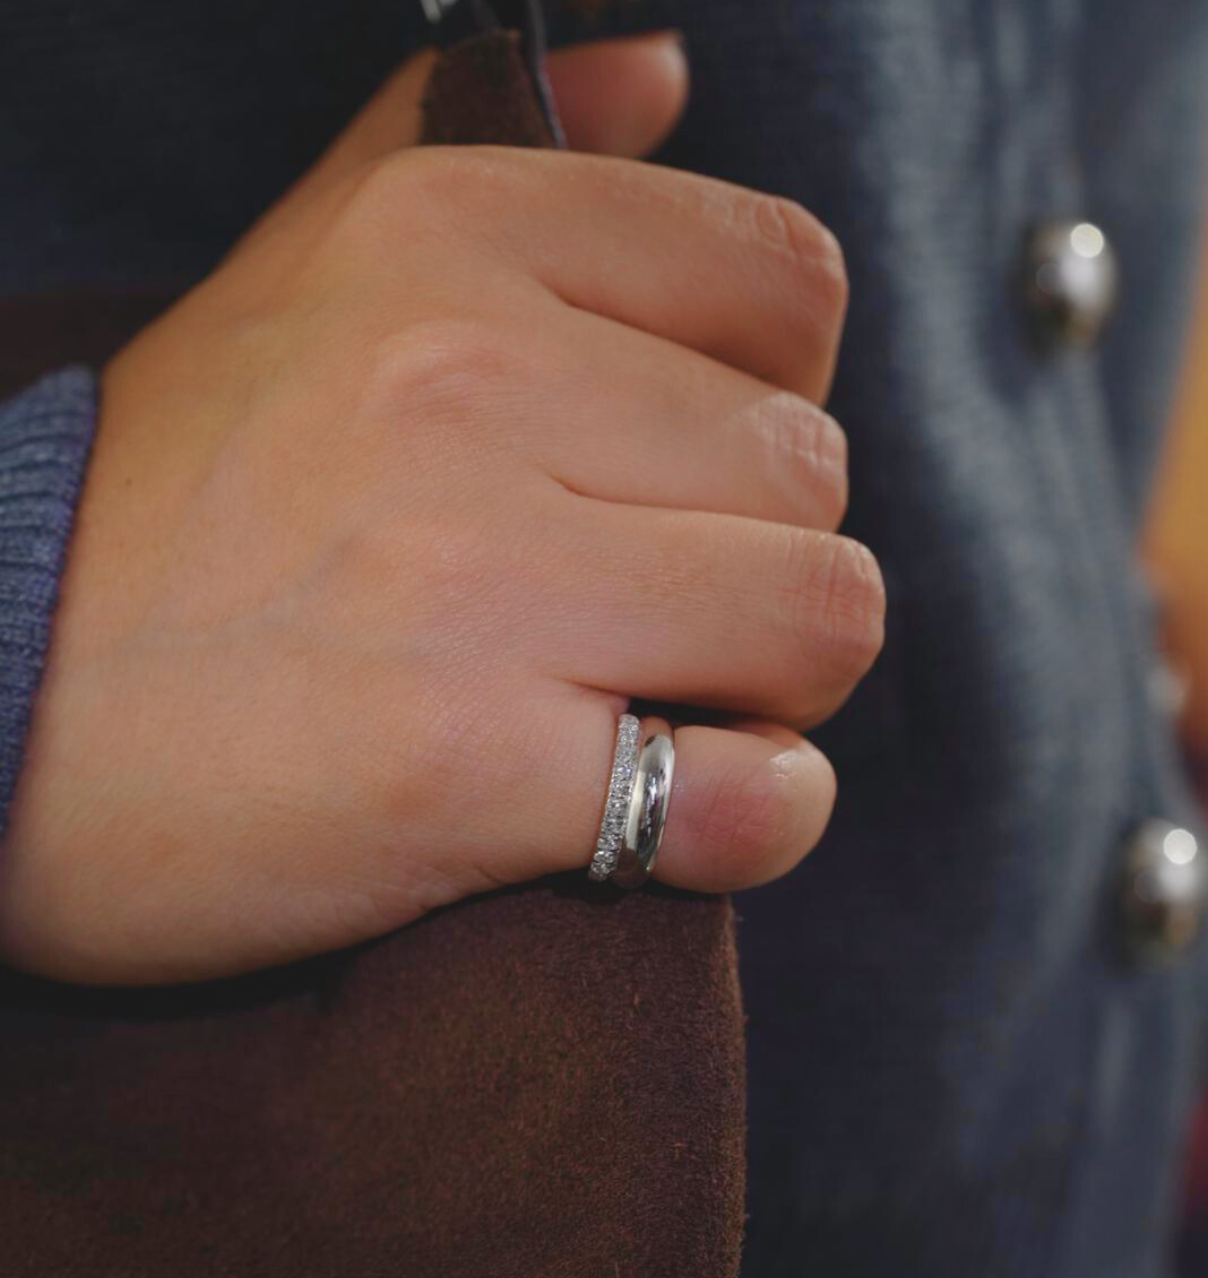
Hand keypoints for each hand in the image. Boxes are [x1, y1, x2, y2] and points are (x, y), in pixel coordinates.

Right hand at [0, 31, 883, 985]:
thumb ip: (474, 151)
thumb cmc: (159, 518)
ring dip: (767, 694)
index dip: (768, 407)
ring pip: (820, 621)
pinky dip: (750, 825)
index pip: (788, 291)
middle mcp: (466, 383)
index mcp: (444, 241)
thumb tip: (664, 72)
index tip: (673, 484)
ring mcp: (468, 579)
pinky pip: (753, 797)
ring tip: (647, 712)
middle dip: (759, 572)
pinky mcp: (463, 769)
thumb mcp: (295, 274)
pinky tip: (668, 821)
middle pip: (815, 479)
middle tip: (642, 626)